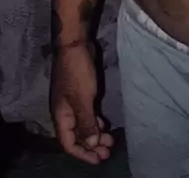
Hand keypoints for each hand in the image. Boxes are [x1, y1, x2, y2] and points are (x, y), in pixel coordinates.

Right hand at [50, 41, 114, 164]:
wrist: (75, 45)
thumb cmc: (77, 72)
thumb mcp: (83, 99)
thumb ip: (86, 122)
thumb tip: (91, 144)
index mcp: (61, 116)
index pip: (68, 143)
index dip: (82, 153)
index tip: (98, 159)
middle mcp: (65, 112)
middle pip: (77, 136)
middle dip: (91, 146)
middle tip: (108, 151)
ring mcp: (73, 102)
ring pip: (84, 125)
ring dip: (95, 135)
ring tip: (110, 141)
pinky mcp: (81, 93)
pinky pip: (88, 114)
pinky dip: (96, 122)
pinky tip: (105, 125)